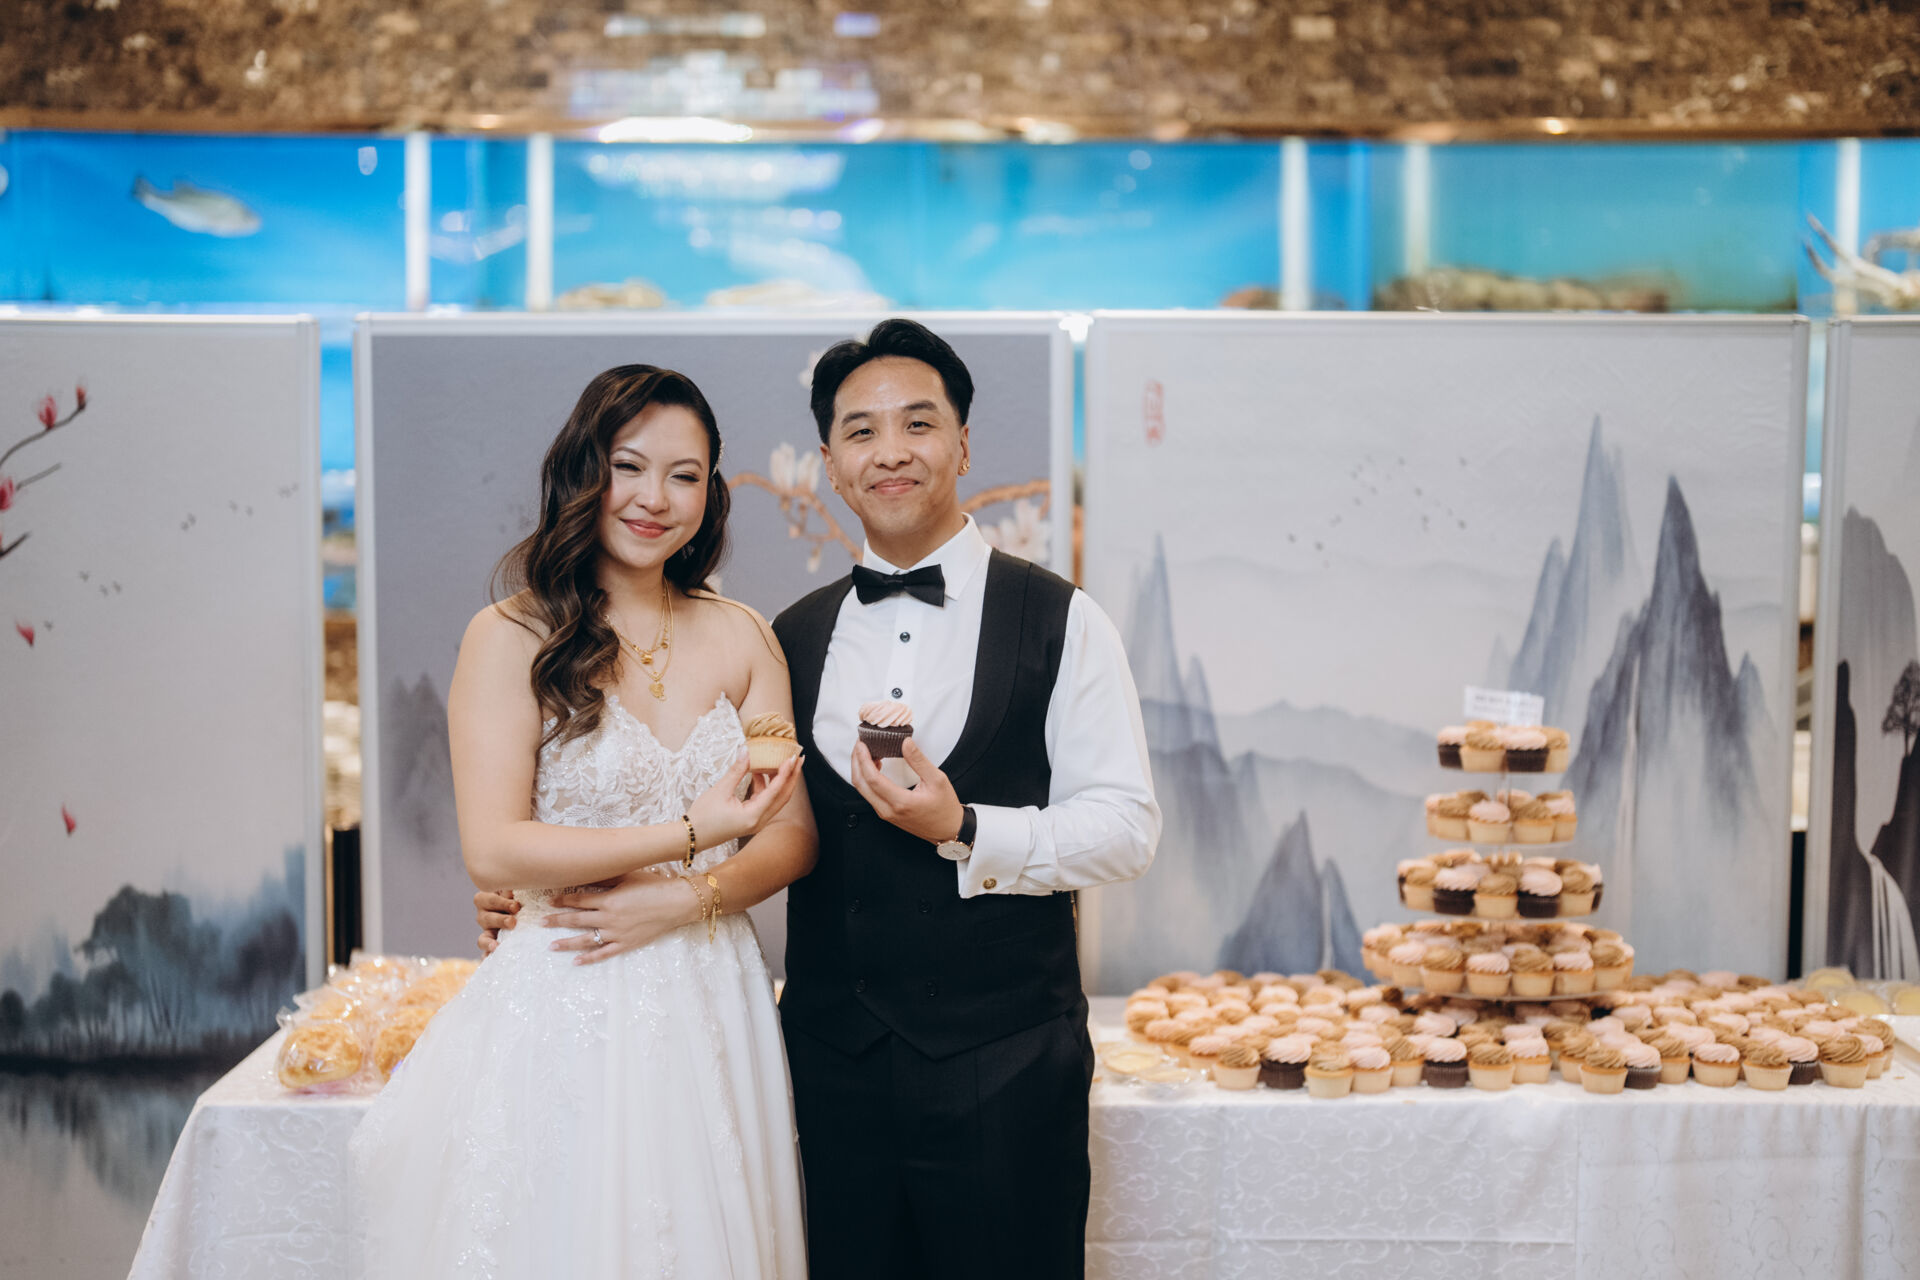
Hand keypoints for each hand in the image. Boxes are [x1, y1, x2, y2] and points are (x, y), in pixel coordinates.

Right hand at [474, 889, 519, 956]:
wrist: (528, 910)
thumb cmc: (523, 893)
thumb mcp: (518, 888)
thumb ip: (515, 888)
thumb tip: (513, 891)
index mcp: (487, 899)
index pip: (487, 899)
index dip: (500, 903)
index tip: (516, 906)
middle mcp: (484, 915)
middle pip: (485, 918)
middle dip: (499, 921)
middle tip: (513, 922)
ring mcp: (487, 931)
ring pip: (483, 938)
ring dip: (490, 942)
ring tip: (496, 946)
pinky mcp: (492, 945)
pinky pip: (486, 953)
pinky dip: (487, 956)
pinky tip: (489, 960)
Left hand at [543, 871, 702, 964]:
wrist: (677, 902)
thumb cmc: (654, 885)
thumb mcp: (629, 876)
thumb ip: (607, 878)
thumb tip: (589, 873)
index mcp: (608, 899)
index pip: (579, 900)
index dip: (563, 900)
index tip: (549, 901)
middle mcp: (608, 918)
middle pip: (576, 920)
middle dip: (557, 921)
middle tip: (541, 923)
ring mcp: (616, 933)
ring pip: (585, 940)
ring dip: (567, 942)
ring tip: (551, 946)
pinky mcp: (626, 944)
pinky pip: (603, 953)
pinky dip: (589, 958)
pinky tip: (576, 961)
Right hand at [687, 749, 803, 848]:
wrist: (690, 837)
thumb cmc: (703, 816)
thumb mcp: (720, 790)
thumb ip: (737, 770)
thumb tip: (747, 751)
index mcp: (753, 816)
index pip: (776, 791)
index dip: (786, 772)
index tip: (793, 757)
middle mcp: (759, 821)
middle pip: (783, 797)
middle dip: (791, 777)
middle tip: (798, 759)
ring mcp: (756, 822)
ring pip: (775, 799)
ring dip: (778, 781)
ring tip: (780, 761)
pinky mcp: (750, 820)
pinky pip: (764, 801)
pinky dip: (765, 787)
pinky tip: (760, 772)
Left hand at [850, 739, 965, 845]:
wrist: (948, 830)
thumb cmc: (945, 807)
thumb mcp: (937, 780)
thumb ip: (919, 760)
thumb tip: (905, 742)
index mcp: (901, 802)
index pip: (872, 779)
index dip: (863, 759)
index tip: (862, 744)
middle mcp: (888, 810)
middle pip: (861, 784)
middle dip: (856, 761)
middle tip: (860, 743)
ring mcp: (885, 813)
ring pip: (862, 790)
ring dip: (860, 769)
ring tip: (867, 751)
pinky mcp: (886, 813)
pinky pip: (868, 794)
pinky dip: (866, 778)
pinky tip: (874, 765)